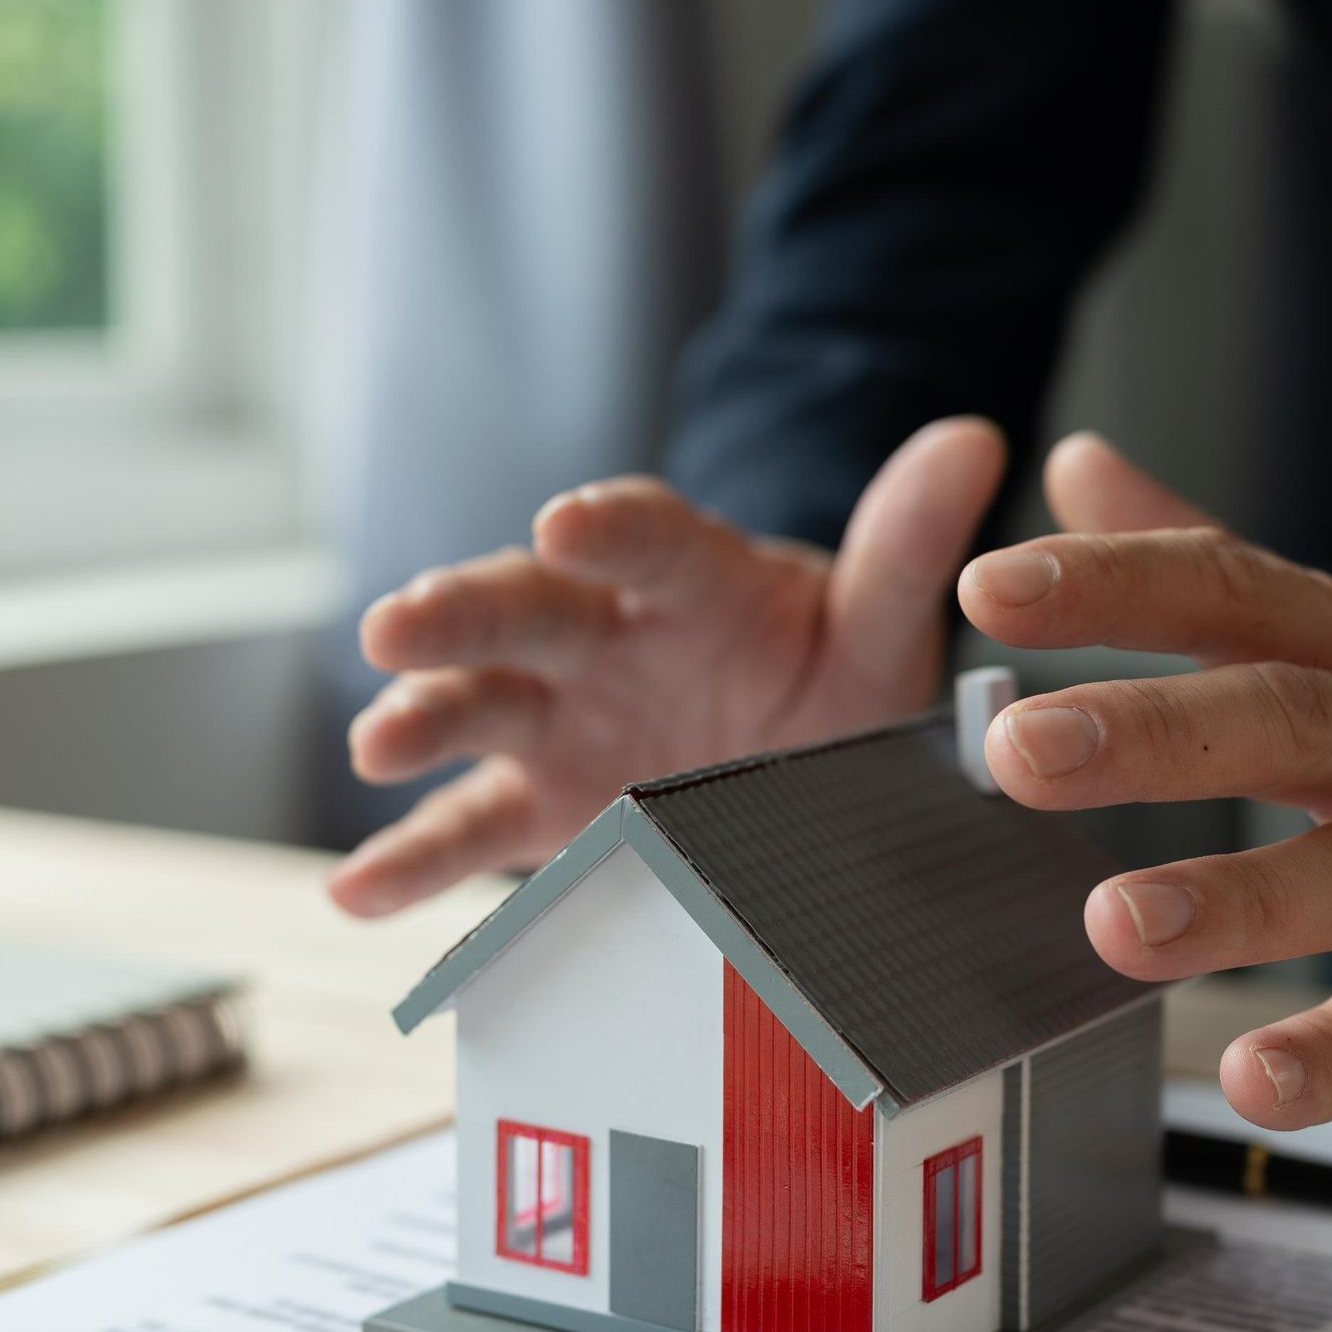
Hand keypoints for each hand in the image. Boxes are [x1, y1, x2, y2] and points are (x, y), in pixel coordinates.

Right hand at [329, 417, 1006, 917]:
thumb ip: (906, 547)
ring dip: (421, 719)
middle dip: (457, 614)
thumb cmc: (831, 673)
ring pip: (479, 710)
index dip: (608, 529)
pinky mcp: (541, 809)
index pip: (647, 539)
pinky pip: (470, 833)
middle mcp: (605, 640)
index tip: (564, 522)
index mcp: (689, 581)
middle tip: (394, 622)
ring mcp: (562, 724)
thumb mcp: (879, 625)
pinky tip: (355, 893)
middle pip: (524, 612)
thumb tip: (976, 437)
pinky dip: (410, 862)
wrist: (798, 759)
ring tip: (378, 747)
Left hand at [960, 433, 1331, 1129]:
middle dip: (1150, 731)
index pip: (1231, 591)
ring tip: (1114, 924)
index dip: (1110, 585)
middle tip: (1020, 747)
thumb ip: (1209, 555)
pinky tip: (1257, 1080)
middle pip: (1285, 718)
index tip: (987, 586)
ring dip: (1233, 899)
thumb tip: (1074, 468)